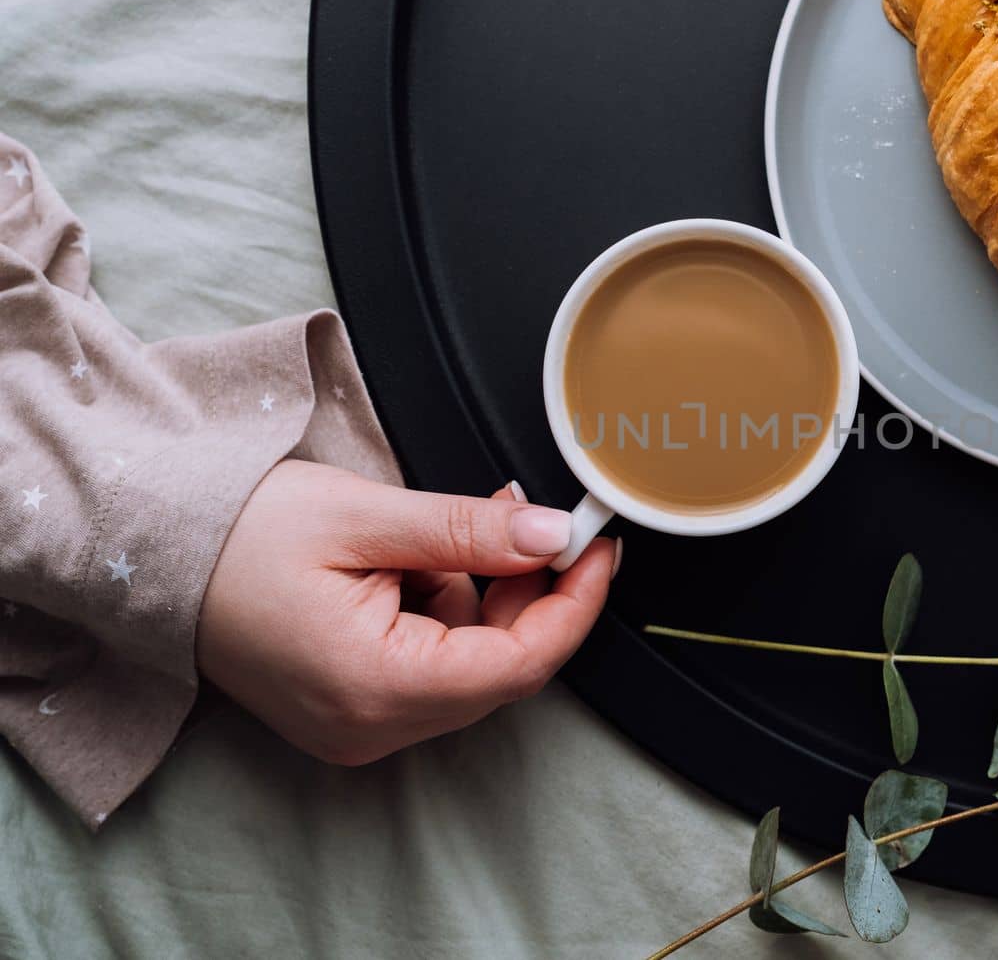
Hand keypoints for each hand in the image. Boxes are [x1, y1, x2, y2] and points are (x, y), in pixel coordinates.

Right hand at [197, 459, 616, 765]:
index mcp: (376, 686)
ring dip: (486, 596)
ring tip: (454, 529)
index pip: (520, 664)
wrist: (151, 557)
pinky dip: (448, 612)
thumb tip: (553, 535)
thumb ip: (469, 532)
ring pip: (471, 667)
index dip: (574, 604)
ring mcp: (359, 728)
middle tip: (535, 519)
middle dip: (531, 591)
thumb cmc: (237, 535)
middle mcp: (371, 727)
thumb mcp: (366, 516)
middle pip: (501, 669)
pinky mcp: (351, 711)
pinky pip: (433, 668)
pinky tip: (420, 562)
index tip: (599, 548)